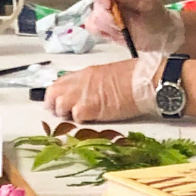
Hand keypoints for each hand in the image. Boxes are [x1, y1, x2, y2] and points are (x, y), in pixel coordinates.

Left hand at [44, 54, 161, 121]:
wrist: (143, 80)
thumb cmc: (131, 77)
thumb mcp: (105, 75)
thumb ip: (89, 83)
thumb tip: (81, 93)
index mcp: (84, 73)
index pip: (58, 83)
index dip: (56, 96)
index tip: (59, 103)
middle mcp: (79, 83)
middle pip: (51, 94)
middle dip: (53, 106)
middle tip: (64, 113)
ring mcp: (83, 95)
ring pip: (59, 107)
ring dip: (66, 115)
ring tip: (80, 116)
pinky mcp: (90, 108)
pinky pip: (75, 117)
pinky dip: (80, 121)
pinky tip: (91, 119)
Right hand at [86, 0, 184, 53]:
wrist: (159, 35)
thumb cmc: (155, 14)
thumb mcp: (146, 2)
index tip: (108, 4)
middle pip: (95, 2)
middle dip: (106, 14)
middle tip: (121, 22)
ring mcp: (106, 13)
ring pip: (95, 17)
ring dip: (108, 25)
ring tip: (123, 28)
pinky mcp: (104, 28)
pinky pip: (93, 28)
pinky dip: (101, 32)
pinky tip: (114, 33)